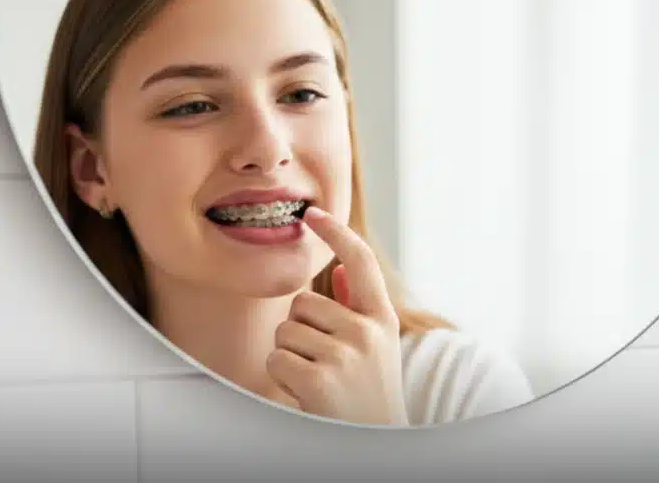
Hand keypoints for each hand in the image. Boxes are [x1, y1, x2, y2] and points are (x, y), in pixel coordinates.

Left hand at [266, 206, 408, 425]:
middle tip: (324, 364)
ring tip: (318, 379)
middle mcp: (367, 332)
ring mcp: (344, 355)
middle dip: (301, 330)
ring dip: (290, 355)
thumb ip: (357, 307)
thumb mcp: (375, 348)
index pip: (361, 261)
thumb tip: (339, 270)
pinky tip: (306, 393)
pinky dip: (282, 377)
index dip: (337, 232)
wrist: (377, 445)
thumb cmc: (369, 394)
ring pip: (285, 330)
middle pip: (303, 302)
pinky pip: (276, 359)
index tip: (314, 214)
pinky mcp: (319, 379)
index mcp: (382, 319)